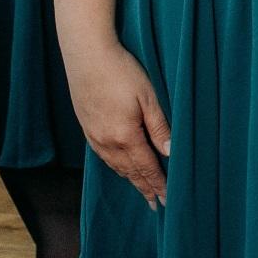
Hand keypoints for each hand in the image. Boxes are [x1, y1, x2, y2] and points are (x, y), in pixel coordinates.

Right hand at [66, 37, 171, 208]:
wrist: (86, 53)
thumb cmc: (120, 70)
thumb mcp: (148, 97)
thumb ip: (159, 128)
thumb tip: (171, 153)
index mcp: (125, 136)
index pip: (146, 168)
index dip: (158, 184)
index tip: (167, 200)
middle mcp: (107, 142)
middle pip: (130, 172)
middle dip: (144, 188)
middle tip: (154, 204)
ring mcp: (94, 136)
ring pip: (115, 166)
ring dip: (129, 179)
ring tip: (139, 189)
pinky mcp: (86, 127)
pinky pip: (103, 156)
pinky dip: (115, 166)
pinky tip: (118, 166)